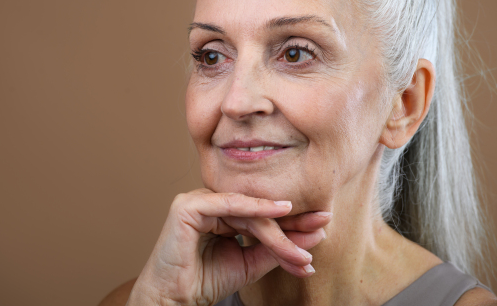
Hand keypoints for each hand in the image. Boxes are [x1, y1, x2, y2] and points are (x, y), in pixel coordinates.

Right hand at [128, 188, 330, 305]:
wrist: (175, 301)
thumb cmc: (205, 281)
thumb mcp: (250, 263)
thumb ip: (276, 248)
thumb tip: (313, 236)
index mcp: (222, 213)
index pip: (261, 215)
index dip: (291, 223)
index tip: (320, 228)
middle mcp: (211, 203)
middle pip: (258, 211)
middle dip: (291, 225)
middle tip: (321, 228)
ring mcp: (198, 200)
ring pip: (247, 212)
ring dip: (277, 231)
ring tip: (301, 249)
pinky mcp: (188, 206)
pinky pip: (229, 204)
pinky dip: (255, 208)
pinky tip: (280, 212)